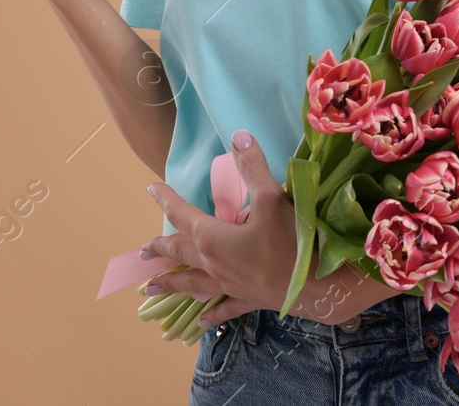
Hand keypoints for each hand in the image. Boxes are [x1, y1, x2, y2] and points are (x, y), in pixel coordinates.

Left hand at [141, 130, 301, 317]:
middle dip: (160, 249)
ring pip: (192, 284)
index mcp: (213, 237)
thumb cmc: (292, 240)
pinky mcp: (247, 299)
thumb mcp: (272, 197)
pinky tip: (201, 322)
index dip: (166, 199)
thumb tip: (237, 136)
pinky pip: (223, 307)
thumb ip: (253, 167)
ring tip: (152, 288)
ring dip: (171, 283)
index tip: (151, 189)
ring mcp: (228, 284)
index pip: (182, 214)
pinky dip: (210, 313)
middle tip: (142, 252)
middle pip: (179, 253)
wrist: (316, 286)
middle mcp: (213, 263)